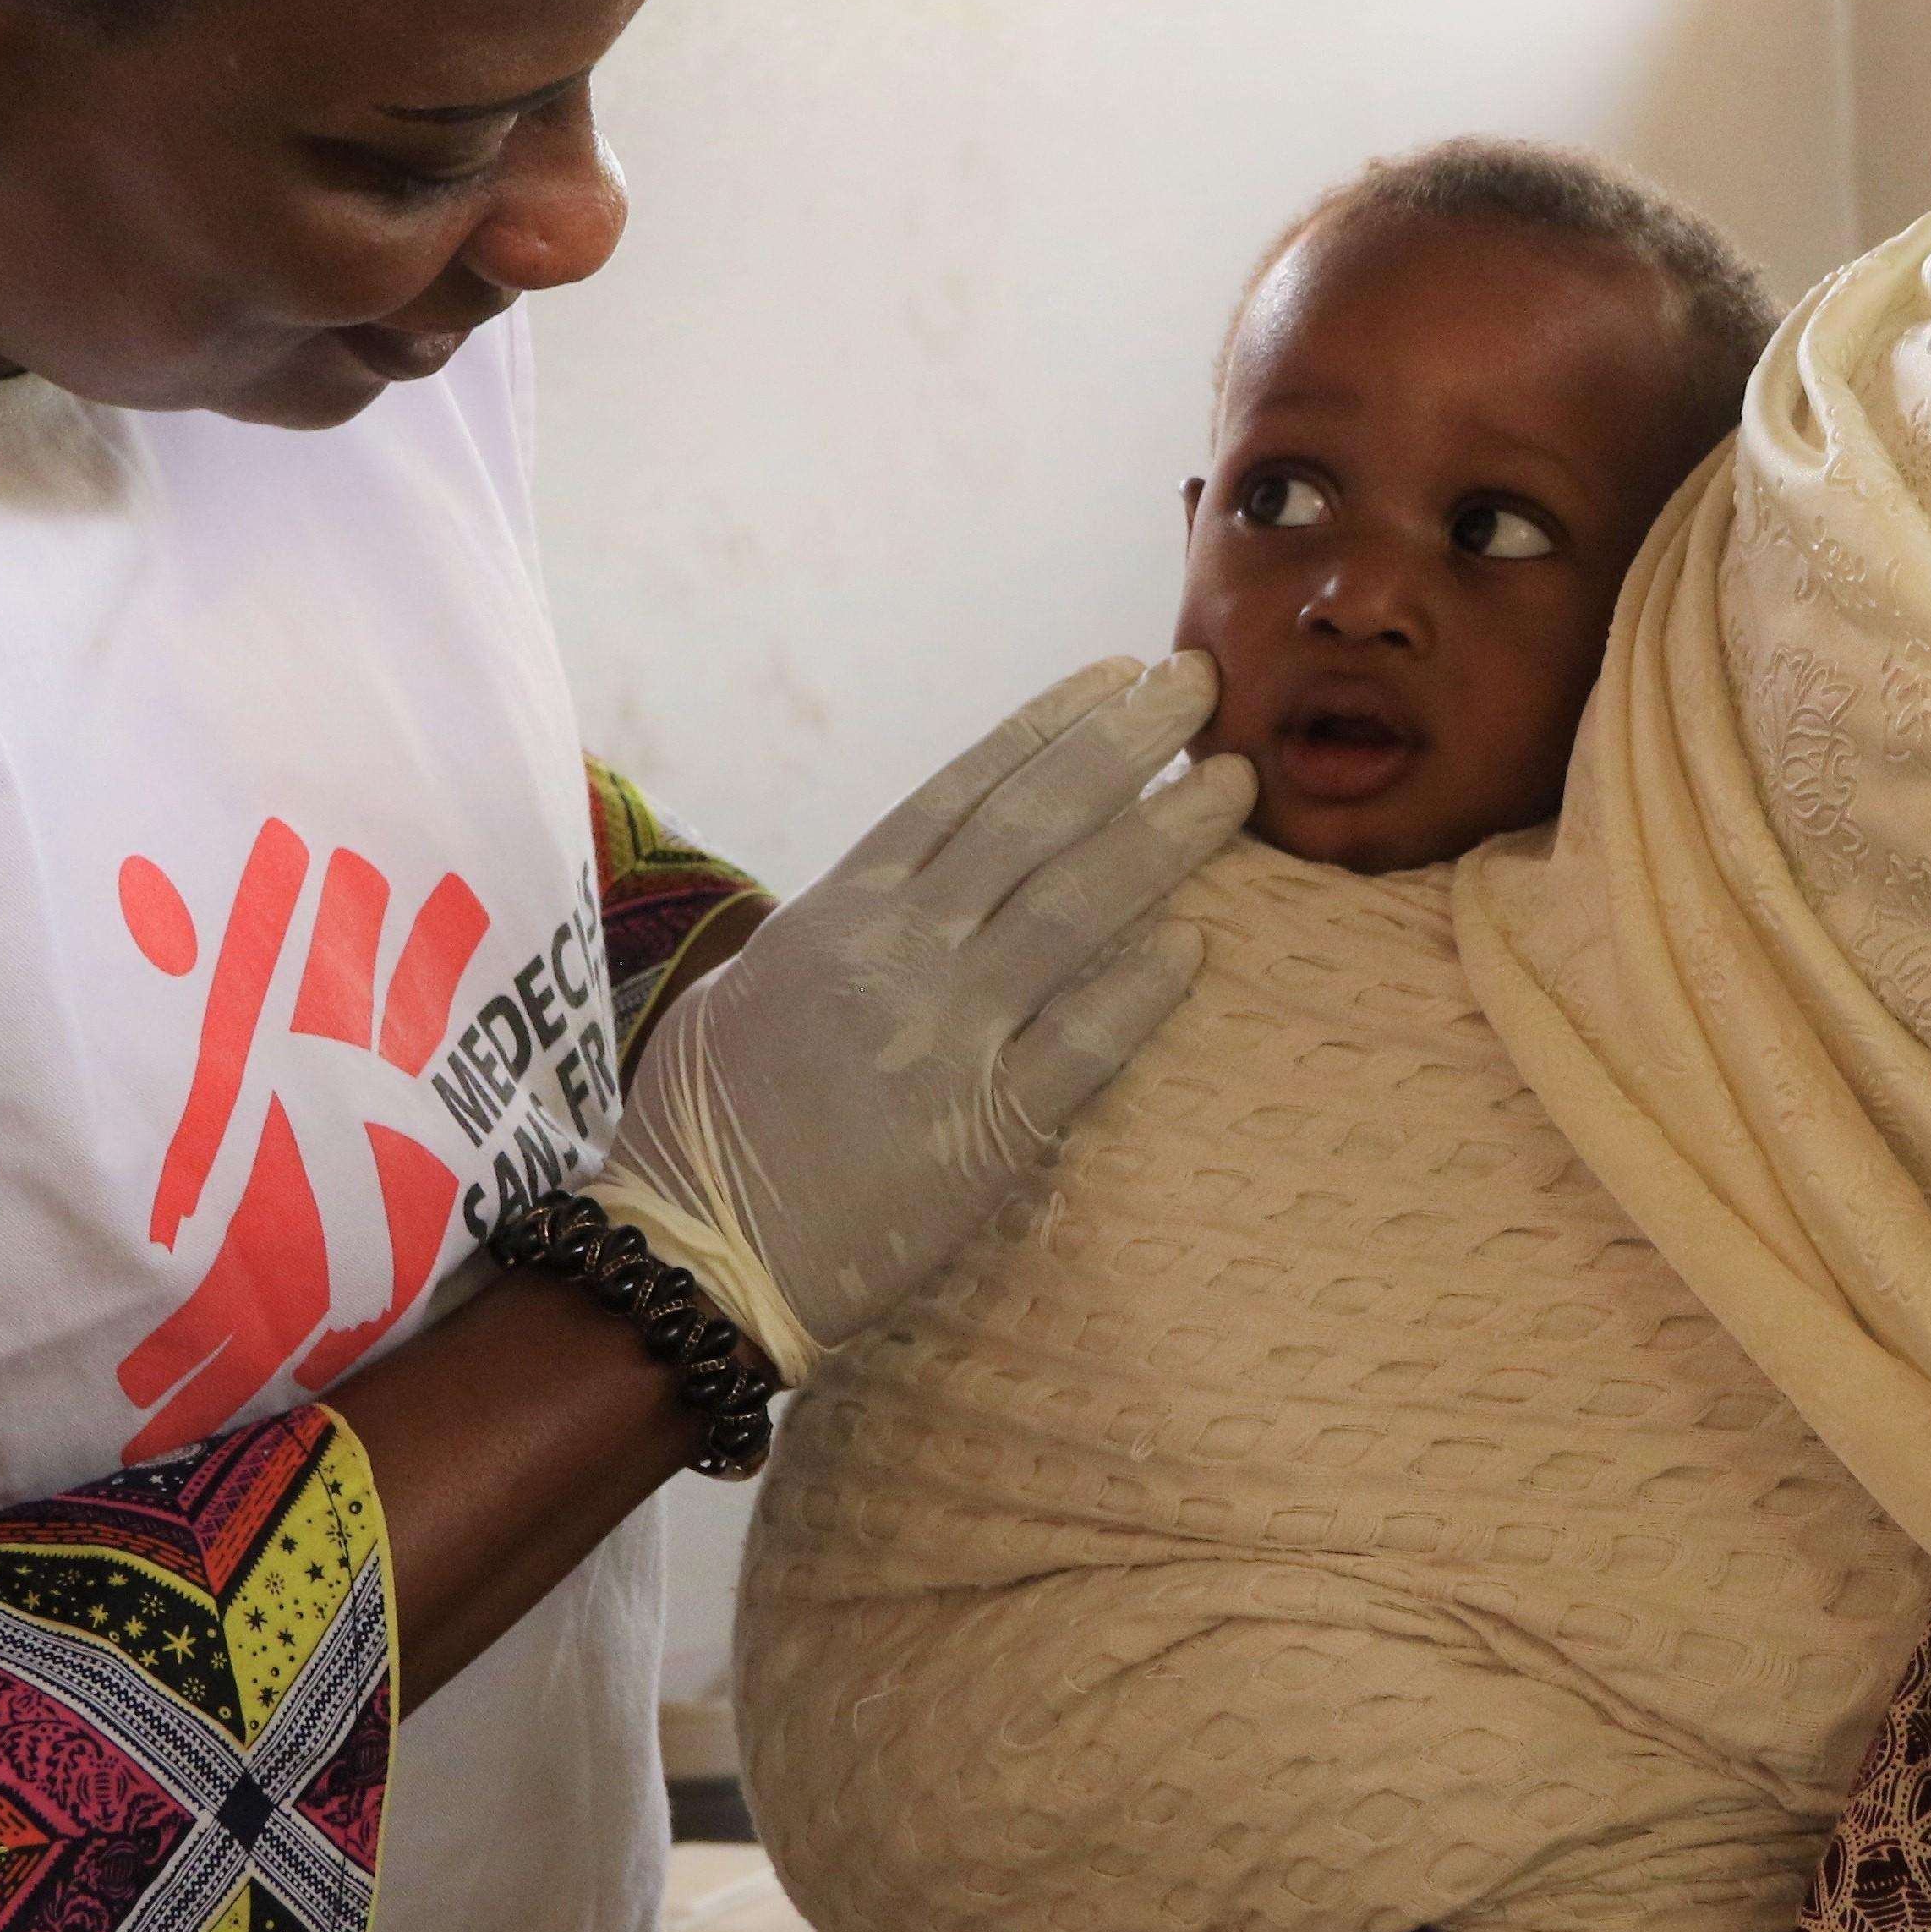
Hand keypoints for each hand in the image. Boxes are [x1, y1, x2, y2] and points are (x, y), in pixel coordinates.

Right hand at [590, 657, 1254, 1378]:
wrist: (695, 1257)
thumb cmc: (704, 1126)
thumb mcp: (749, 988)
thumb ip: (838, 929)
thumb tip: (909, 888)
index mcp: (837, 909)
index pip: (964, 787)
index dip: (1050, 723)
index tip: (1119, 673)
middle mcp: (898, 953)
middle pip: (1036, 820)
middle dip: (1130, 742)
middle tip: (1204, 687)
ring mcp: (945, 1037)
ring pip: (1077, 909)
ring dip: (1166, 838)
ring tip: (1235, 784)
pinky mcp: (987, 1132)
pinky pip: (1084, 1045)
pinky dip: (1143, 988)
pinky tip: (1197, 941)